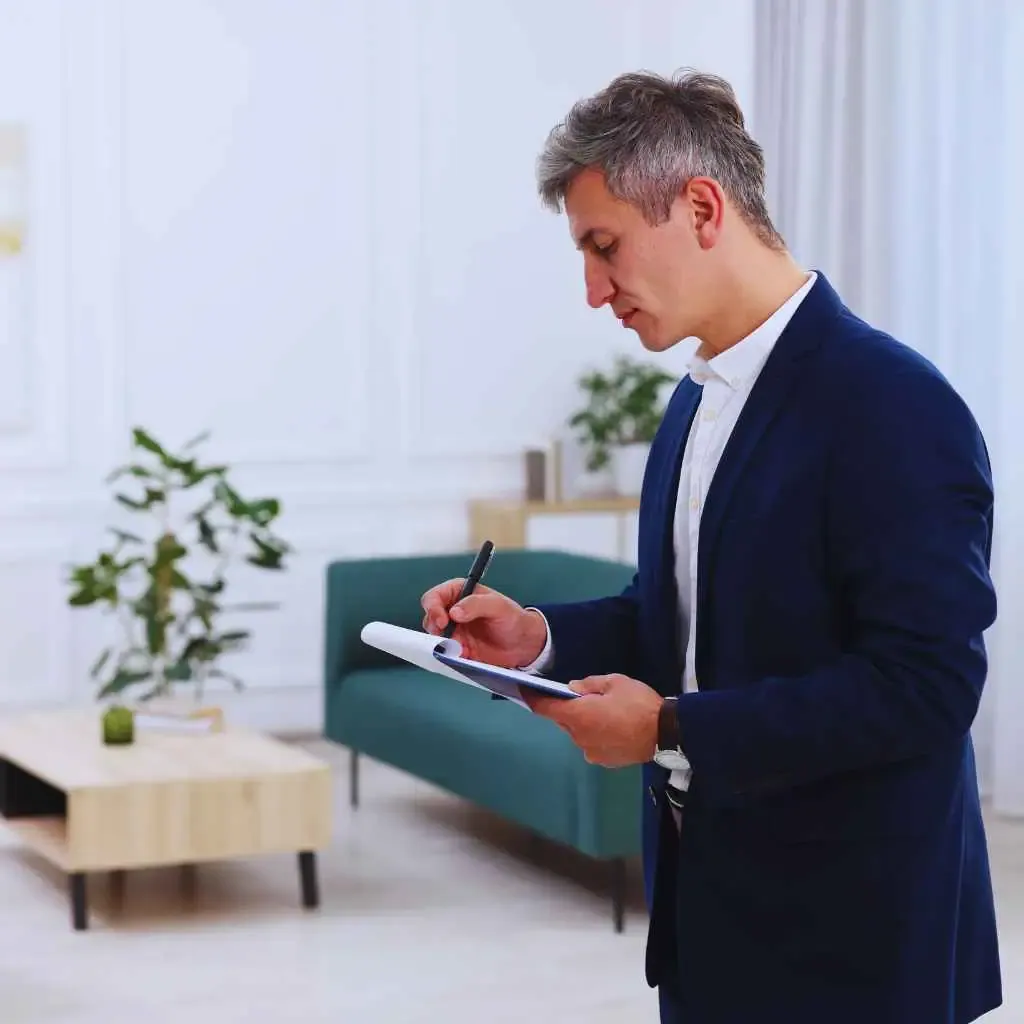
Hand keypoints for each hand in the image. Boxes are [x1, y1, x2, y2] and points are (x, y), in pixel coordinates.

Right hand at [420, 579, 547, 667]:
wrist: (523, 644)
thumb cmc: (513, 618)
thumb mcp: (498, 606)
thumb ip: (476, 605)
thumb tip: (454, 612)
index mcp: (459, 593)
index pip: (434, 597)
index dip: (433, 608)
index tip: (443, 621)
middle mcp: (452, 610)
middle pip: (430, 618)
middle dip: (436, 629)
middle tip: (448, 638)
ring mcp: (454, 631)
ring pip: (434, 637)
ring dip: (443, 644)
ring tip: (460, 648)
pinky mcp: (457, 648)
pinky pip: (445, 653)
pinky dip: (450, 656)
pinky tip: (464, 655)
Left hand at [523, 674, 662, 766]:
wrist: (666, 733)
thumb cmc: (638, 703)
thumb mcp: (615, 682)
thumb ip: (589, 685)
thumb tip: (572, 690)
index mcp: (577, 716)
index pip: (544, 709)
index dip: (532, 699)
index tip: (525, 690)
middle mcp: (578, 737)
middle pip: (563, 722)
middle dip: (568, 709)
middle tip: (582, 697)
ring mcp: (591, 752)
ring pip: (579, 733)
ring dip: (584, 723)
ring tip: (605, 712)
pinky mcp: (604, 761)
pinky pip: (592, 744)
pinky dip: (596, 735)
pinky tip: (613, 728)